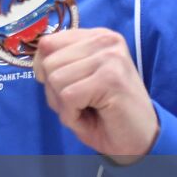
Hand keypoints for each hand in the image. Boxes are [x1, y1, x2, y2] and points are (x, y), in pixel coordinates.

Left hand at [34, 27, 158, 162]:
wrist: (140, 140)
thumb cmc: (104, 112)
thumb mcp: (76, 79)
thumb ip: (59, 62)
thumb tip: (35, 56)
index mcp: (96, 36)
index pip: (47, 43)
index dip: (45, 71)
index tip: (66, 86)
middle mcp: (105, 41)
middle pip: (48, 63)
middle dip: (54, 91)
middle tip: (80, 103)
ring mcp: (110, 58)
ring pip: (55, 79)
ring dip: (63, 105)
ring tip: (88, 109)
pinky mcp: (111, 78)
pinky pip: (68, 96)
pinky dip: (72, 114)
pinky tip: (92, 117)